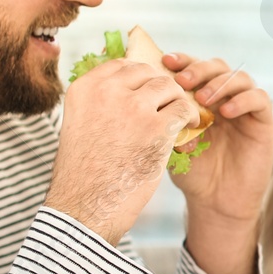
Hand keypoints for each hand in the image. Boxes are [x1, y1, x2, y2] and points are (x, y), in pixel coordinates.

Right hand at [46, 57, 195, 242]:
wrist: (85, 208)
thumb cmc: (83, 175)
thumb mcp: (81, 127)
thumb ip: (101, 105)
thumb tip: (129, 91)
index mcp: (84, 89)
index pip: (121, 65)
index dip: (140, 76)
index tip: (148, 91)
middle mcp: (107, 92)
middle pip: (147, 72)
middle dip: (161, 87)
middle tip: (167, 104)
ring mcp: (133, 108)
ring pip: (168, 87)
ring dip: (177, 100)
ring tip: (180, 115)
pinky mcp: (157, 129)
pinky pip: (184, 109)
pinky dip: (191, 116)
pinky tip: (191, 126)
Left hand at [161, 53, 272, 223]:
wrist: (216, 201)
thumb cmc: (193, 173)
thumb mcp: (172, 143)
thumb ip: (167, 119)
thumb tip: (154, 94)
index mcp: (202, 98)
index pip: (194, 68)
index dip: (182, 60)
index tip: (165, 62)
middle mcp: (224, 98)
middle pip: (217, 66)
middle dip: (199, 69)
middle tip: (183, 81)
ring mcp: (245, 108)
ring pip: (240, 78)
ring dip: (220, 83)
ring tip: (203, 99)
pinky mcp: (263, 121)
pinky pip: (259, 99)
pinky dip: (243, 100)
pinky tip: (226, 112)